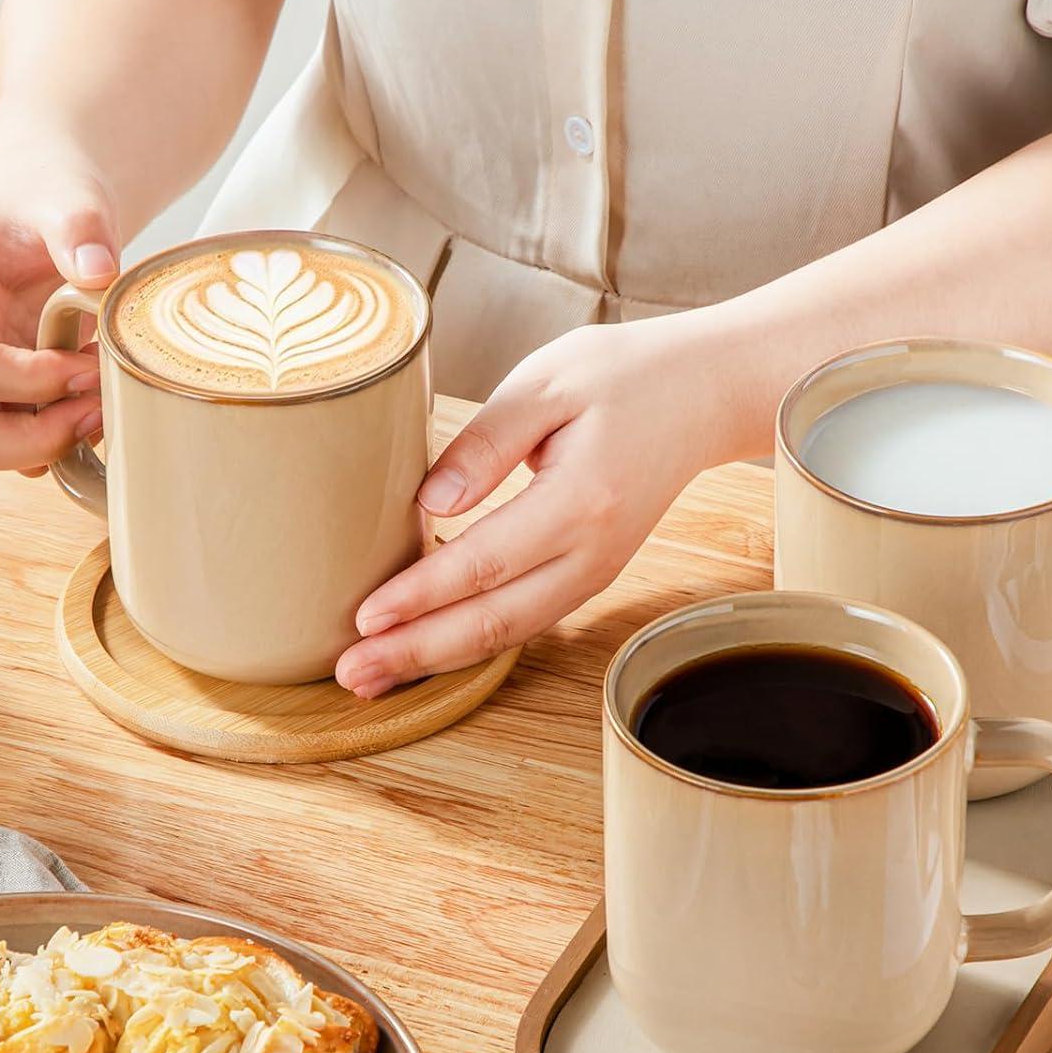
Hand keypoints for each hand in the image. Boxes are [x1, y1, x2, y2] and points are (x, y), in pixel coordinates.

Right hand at [0, 141, 119, 474]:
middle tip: (100, 409)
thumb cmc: (51, 193)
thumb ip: (81, 227)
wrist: (51, 198)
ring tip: (108, 405)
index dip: (35, 380)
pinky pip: (25, 444)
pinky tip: (105, 404)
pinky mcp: (8, 392)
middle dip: (37, 438)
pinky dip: (65, 441)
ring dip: (54, 445)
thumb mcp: (69, 195)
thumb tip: (98, 273)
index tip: (90, 365)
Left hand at [335, 320, 722, 696]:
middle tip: (352, 673)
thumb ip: (486, 440)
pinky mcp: (591, 574)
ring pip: (510, 633)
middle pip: (495, 621)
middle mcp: (593, 552)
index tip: (364, 617)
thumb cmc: (624, 377)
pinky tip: (428, 645)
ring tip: (375, 675)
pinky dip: (473, 642)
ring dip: (439, 658)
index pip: (485, 562)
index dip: (421, 596)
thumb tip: (431, 501)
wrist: (700, 396)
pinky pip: (526, 620)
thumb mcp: (547, 381)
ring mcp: (596, 571)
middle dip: (418, 651)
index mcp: (582, 500)